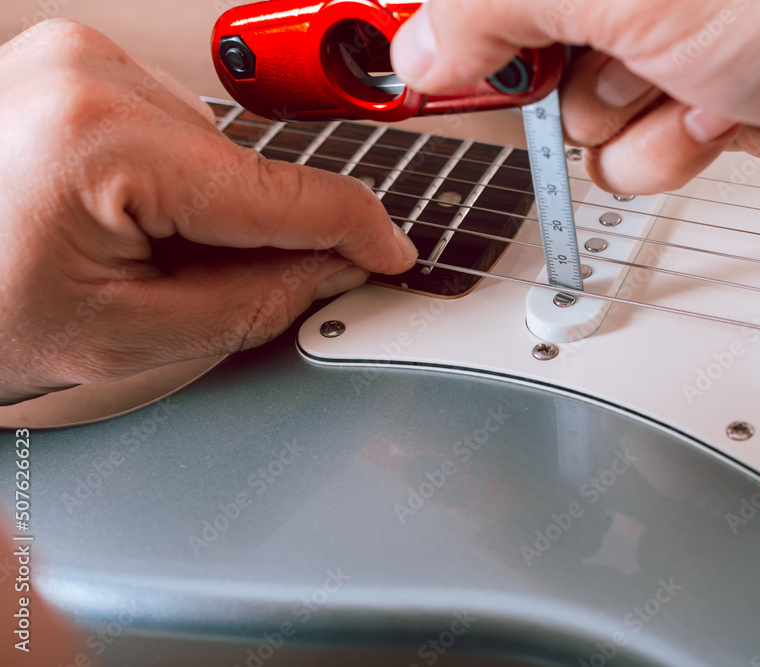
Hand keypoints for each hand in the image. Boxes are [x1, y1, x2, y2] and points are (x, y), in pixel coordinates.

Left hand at [0, 20, 417, 404]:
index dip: (354, 229)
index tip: (392, 251)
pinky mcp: (77, 61)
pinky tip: (129, 218)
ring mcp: (79, 56)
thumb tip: (334, 267)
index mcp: (102, 140)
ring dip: (214, 213)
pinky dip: (180, 185)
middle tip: (203, 291)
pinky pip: (179, 132)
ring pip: (219, 154)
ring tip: (138, 255)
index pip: (279, 191)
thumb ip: (258, 302)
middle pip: (249, 172)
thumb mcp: (134, 340)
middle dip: (259, 238)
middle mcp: (91, 72)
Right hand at [391, 0, 759, 192]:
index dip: (447, 20)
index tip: (421, 62)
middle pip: (523, 39)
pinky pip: (636, 148)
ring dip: (615, 121)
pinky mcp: (705, 96)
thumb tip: (419, 47)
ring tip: (674, 92)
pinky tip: (707, 123)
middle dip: (546, 73)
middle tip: (589, 69)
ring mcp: (671, 33)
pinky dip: (662, 152)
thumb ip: (496, 5)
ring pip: (578, 107)